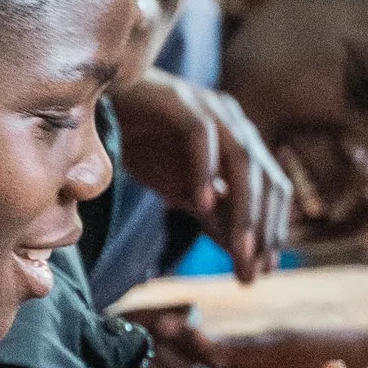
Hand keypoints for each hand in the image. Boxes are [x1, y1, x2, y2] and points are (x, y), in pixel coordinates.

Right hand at [111, 74, 294, 281]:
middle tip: (253, 268)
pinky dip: (205, 170)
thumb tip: (243, 254)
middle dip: (262, 226)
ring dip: (244, 207)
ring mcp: (207, 106)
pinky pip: (201, 135)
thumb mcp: (177, 188)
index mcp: (238, 139)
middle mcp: (232, 120)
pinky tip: (201, 206)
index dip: (274, 227)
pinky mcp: (178, 99)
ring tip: (240, 249)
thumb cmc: (137, 143)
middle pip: (265, 176)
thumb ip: (210, 214)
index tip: (265, 268)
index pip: (273, 186)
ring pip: (241, 158)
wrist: (93, 105)